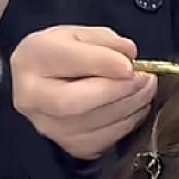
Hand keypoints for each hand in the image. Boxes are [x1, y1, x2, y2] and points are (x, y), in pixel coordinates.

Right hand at [11, 26, 156, 160]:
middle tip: (145, 78)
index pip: (66, 62)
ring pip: (92, 124)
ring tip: (146, 88)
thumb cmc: (63, 55)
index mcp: (32, 58)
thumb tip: (129, 55)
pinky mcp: (68, 144)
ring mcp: (48, 126)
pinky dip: (127, 123)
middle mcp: (32, 97)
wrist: (45, 81)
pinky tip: (135, 107)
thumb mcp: (80, 35)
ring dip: (129, 107)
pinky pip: (103, 140)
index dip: (102, 65)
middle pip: (74, 103)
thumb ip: (104, 41)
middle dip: (117, 91)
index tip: (129, 65)